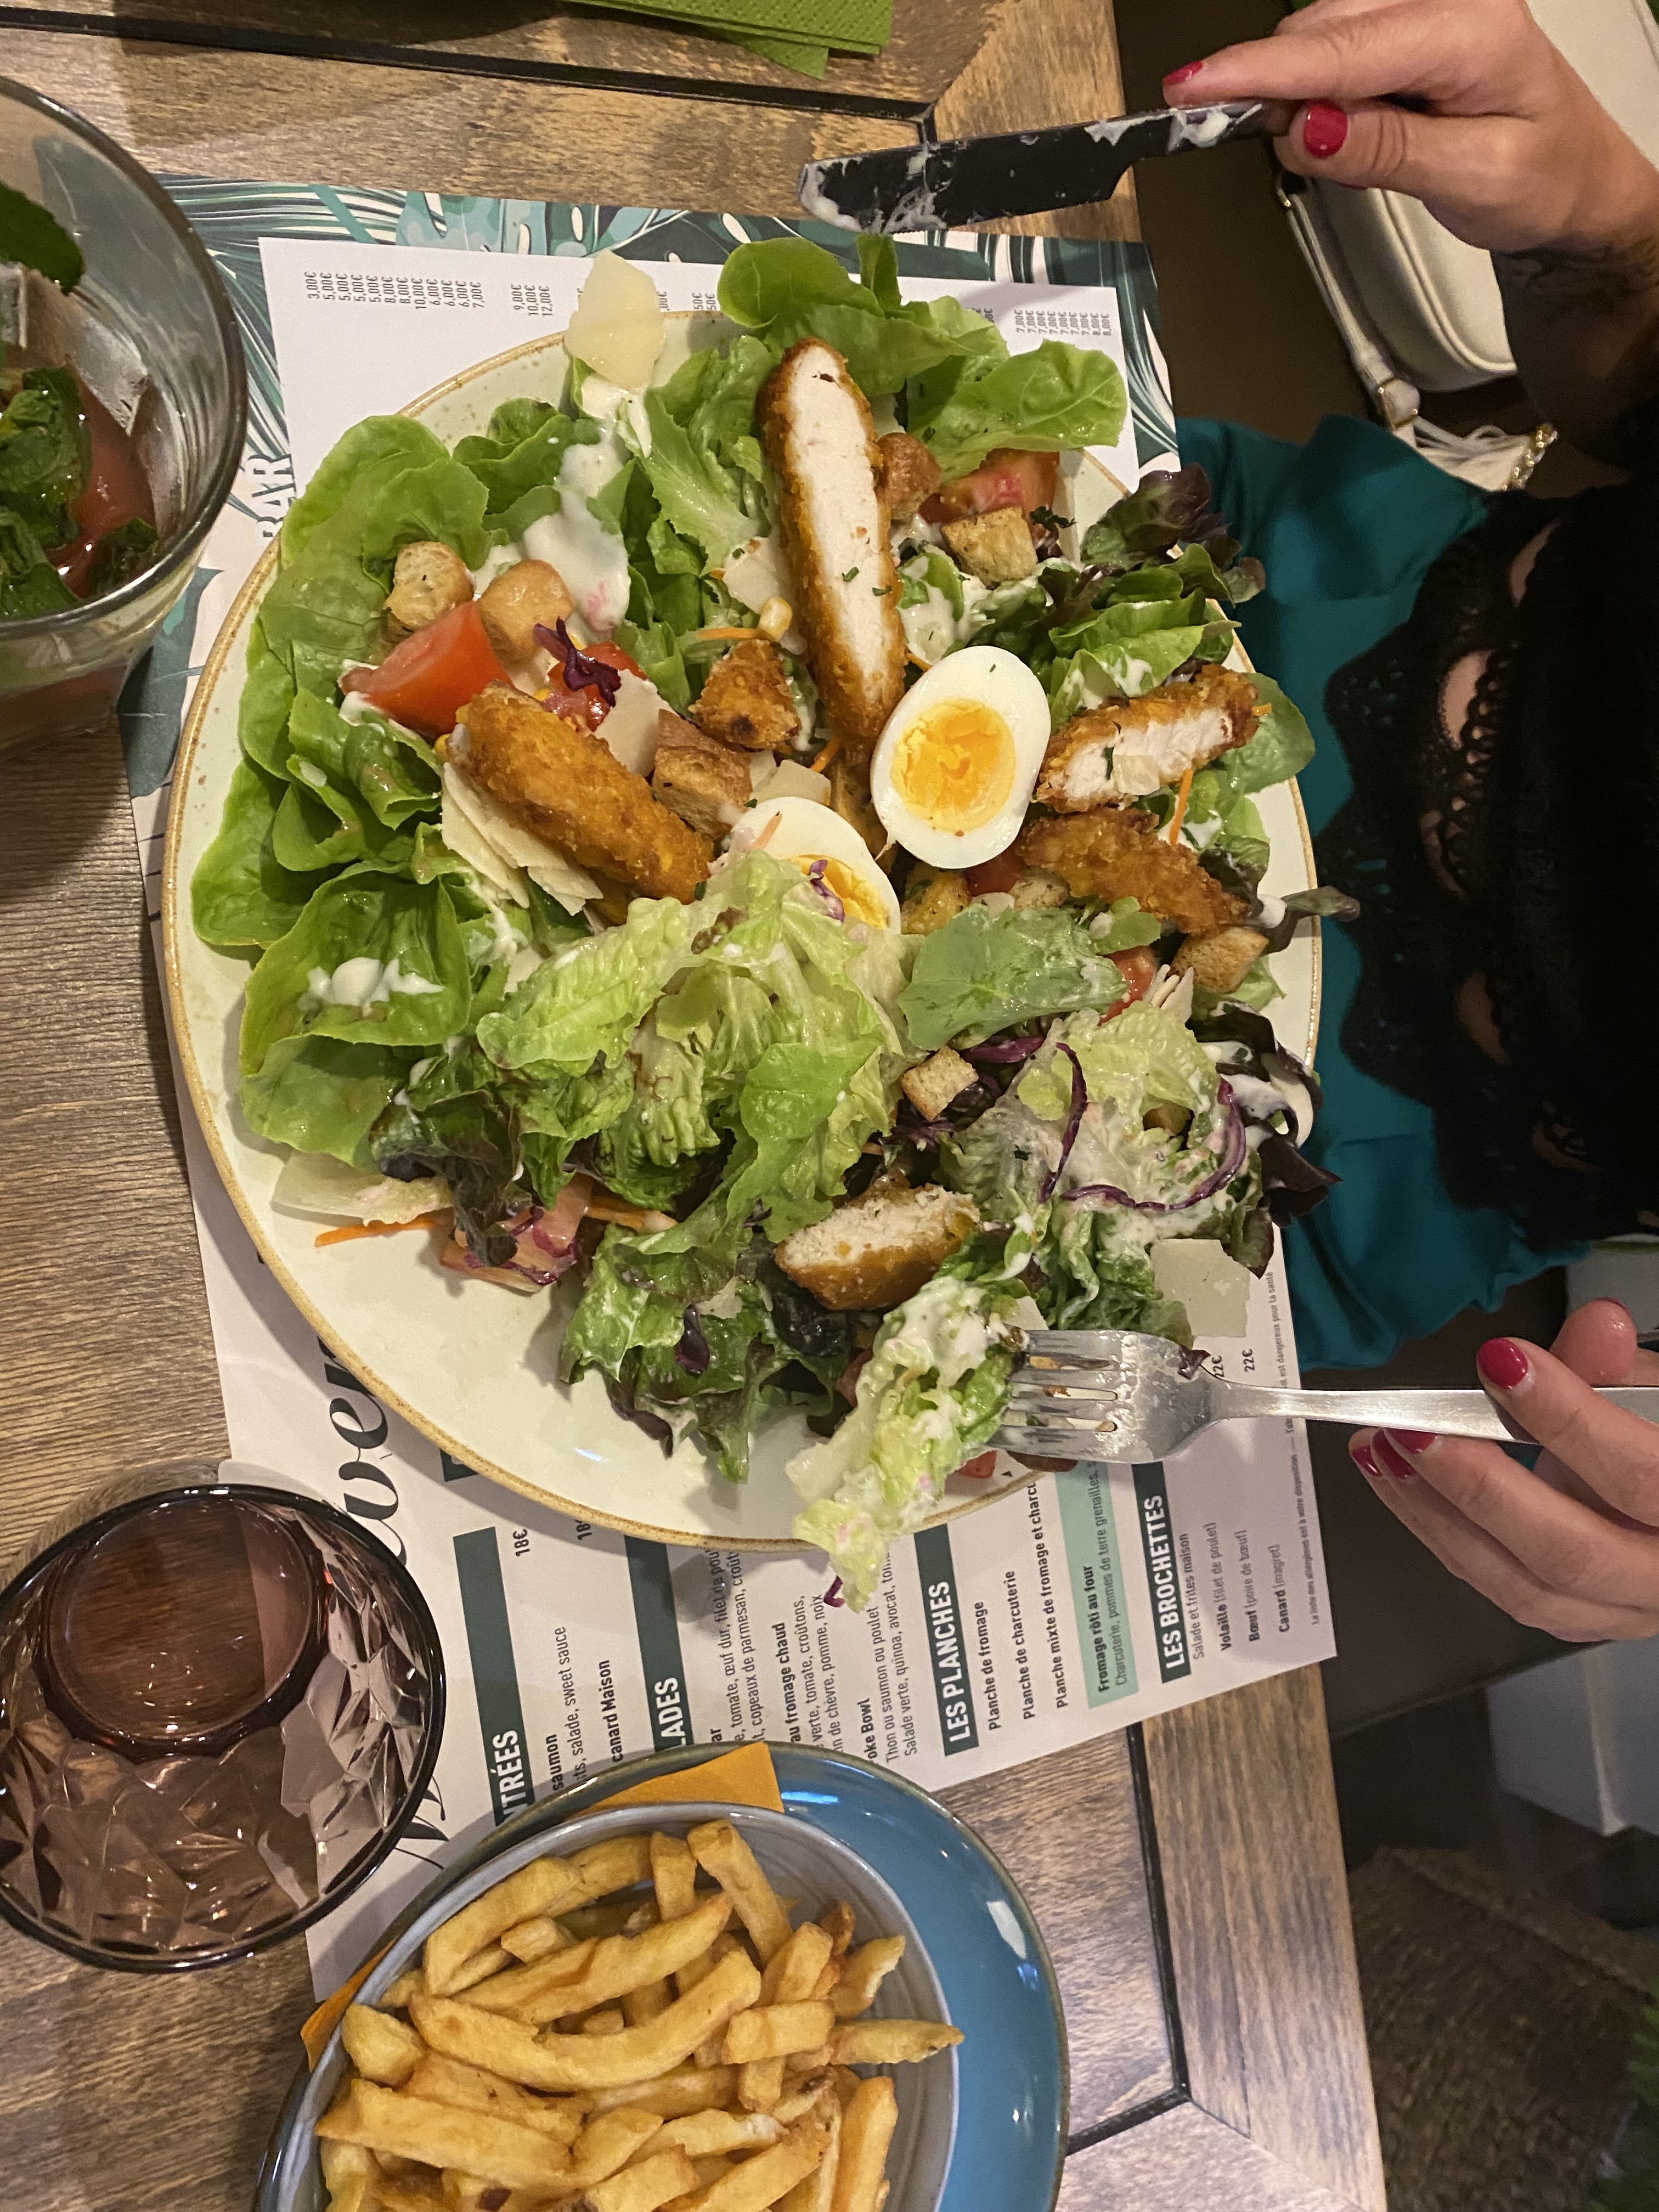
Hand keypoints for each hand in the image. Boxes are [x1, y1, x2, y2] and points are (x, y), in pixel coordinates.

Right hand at [1162, 0, 1658, 256]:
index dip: (1261, 70)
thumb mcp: (1474, 179)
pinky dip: (1316, 90)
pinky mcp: (1404, 31)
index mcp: (1472, 31)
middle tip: (1253, 145)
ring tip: (1332, 149)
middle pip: (1321, 33)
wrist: (1576, 179)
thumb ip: (1387, 152)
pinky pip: (1335, 49)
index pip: (1343, 49)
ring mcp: (1423, 12)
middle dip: (1272, 86)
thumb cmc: (1545, 177)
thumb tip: (1307, 129)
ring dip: (1295, 92)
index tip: (1194, 90)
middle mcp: (1445, 4)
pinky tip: (1342, 126)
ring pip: (1320, 39)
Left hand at [1351, 1300, 1658, 1639]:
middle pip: (1568, 1551)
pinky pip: (1496, 1585)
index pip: (1637, 1476)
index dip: (1568, 1419)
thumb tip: (1598, 1326)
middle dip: (1480, 1485)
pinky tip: (1398, 1481)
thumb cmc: (1657, 1446)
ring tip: (1384, 1451)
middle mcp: (1658, 1577)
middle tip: (1417, 1429)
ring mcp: (1617, 1609)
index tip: (1504, 1364)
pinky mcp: (1571, 1615)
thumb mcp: (1653, 1400)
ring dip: (1437, 1512)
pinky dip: (1438, 1530)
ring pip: (1521, 1584)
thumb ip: (1616, 1370)